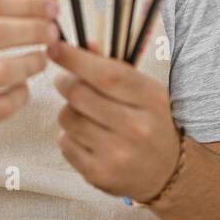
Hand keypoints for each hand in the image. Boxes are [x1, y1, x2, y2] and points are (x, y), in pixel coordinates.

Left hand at [48, 40, 180, 200]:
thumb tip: (84, 45)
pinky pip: (64, 142)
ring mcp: (117, 153)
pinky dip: (69, 135)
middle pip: (78, 93)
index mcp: (151, 100)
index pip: (106, 74)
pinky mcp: (98, 174)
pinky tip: (88, 138)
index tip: (53, 47)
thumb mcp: (143, 91)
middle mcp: (136, 128)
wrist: (167, 171)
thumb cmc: (150, 121)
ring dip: (68, 110)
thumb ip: (112, 67)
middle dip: (64, 81)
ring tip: (85, 114)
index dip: (75, 58)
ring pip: (67, 117)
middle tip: (66, 80)